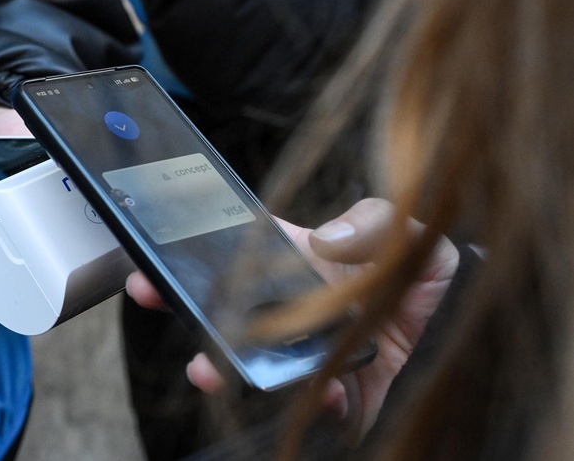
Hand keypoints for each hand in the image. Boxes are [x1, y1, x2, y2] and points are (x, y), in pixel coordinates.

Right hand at [126, 198, 460, 437]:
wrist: (469, 340)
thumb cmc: (427, 280)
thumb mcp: (413, 232)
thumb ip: (374, 221)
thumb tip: (326, 240)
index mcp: (300, 262)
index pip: (237, 252)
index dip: (193, 249)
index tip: (161, 252)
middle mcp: (294, 309)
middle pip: (226, 307)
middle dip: (184, 305)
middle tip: (153, 297)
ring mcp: (308, 354)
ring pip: (253, 360)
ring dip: (224, 364)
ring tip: (209, 367)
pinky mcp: (334, 396)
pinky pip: (313, 402)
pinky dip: (314, 397)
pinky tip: (326, 389)